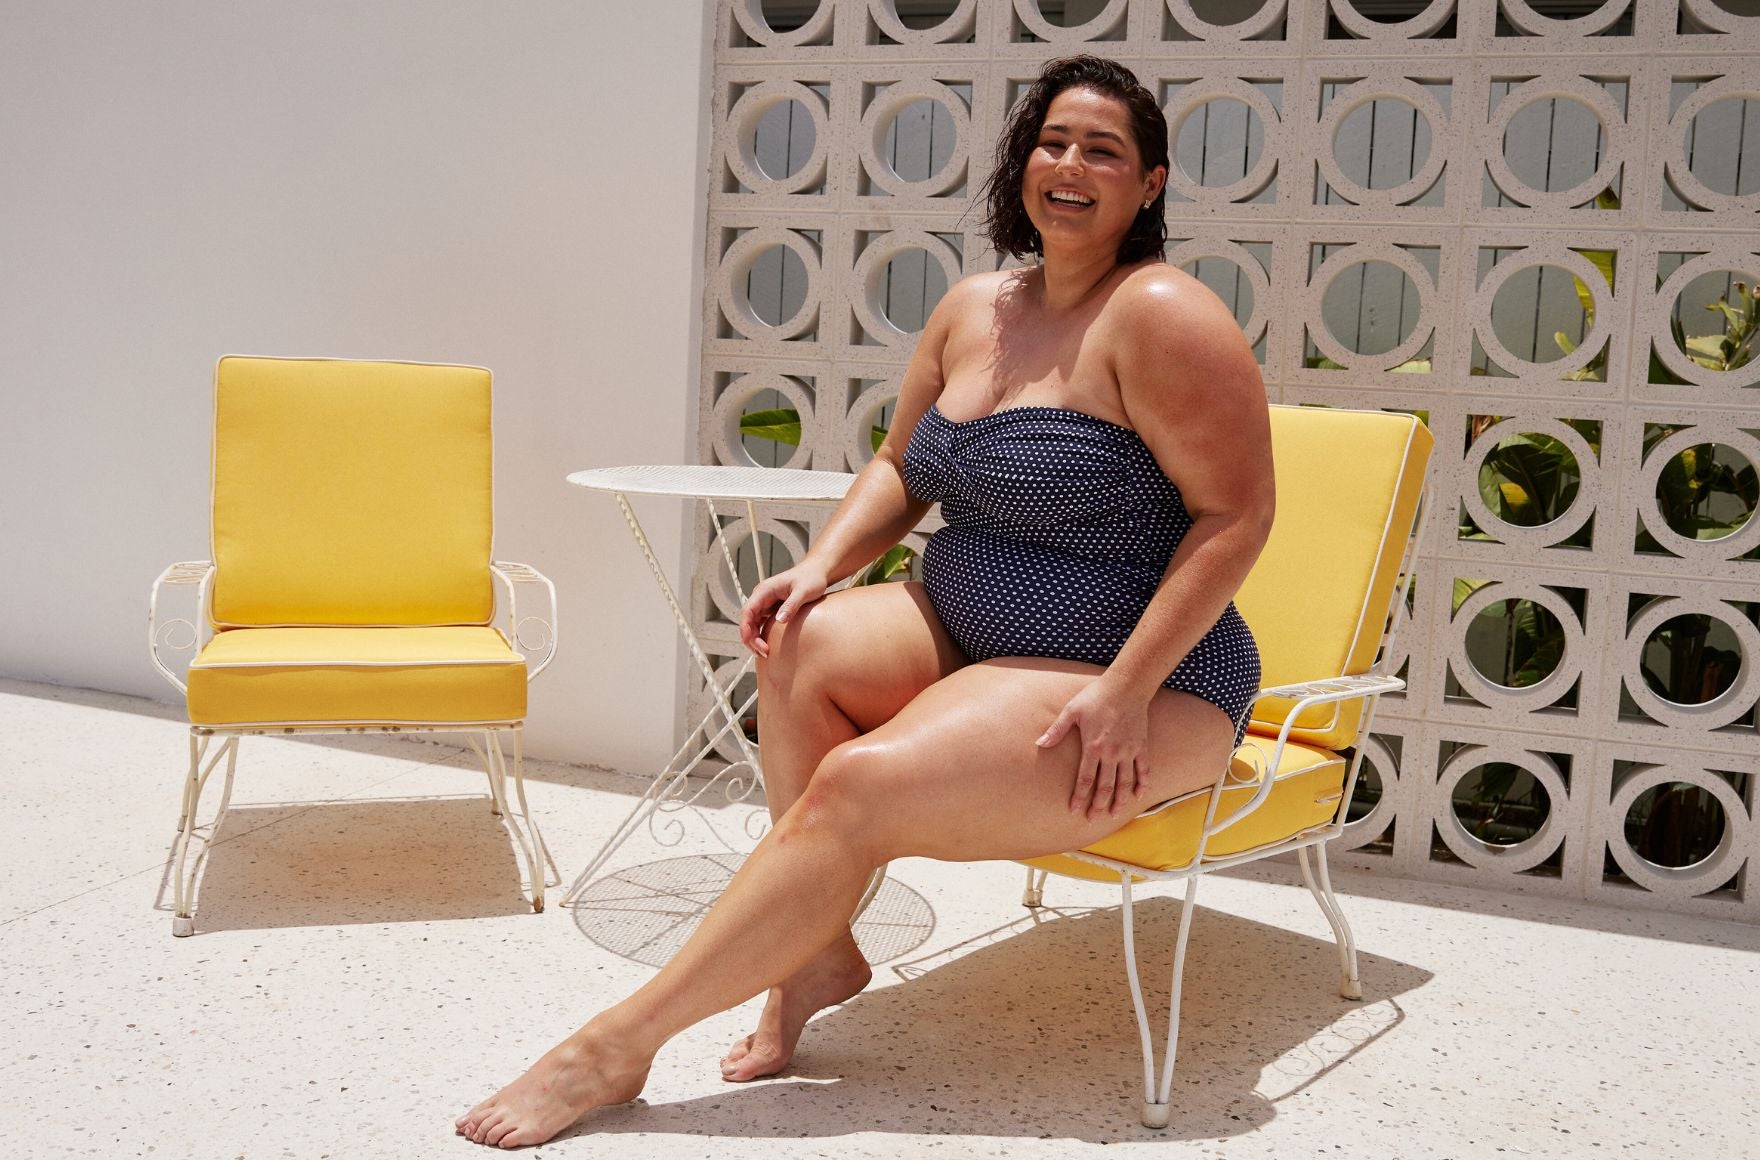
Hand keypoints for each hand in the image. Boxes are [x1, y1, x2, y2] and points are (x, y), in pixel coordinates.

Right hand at [739, 564, 829, 658]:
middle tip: (763, 652)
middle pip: (748, 621)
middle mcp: (762, 597)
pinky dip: (762, 635)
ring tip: (765, 652)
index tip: (750, 641)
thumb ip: (791, 605)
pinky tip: (769, 645)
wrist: (816, 572)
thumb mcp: (804, 591)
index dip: (745, 628)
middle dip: (751, 638)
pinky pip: (761, 624)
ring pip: (753, 624)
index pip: (747, 611)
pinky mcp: (772, 609)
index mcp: (765, 590)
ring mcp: (766, 603)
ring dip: (756, 639)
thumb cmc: (811, 577)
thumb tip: (780, 620)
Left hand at [1037, 678, 1152, 819]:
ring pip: (1124, 782)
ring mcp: (1128, 751)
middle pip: (1105, 786)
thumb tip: (1039, 744)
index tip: (1074, 810)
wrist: (1126, 687)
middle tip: (1093, 820)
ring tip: (1114, 814)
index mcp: (1093, 747)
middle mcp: (1112, 753)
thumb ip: (1056, 730)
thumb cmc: (1096, 697)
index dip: (1079, 797)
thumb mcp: (1071, 711)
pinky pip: (1143, 770)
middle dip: (1098, 805)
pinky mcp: (1141, 746)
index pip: (1085, 779)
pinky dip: (1142, 784)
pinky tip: (1138, 796)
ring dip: (1119, 800)